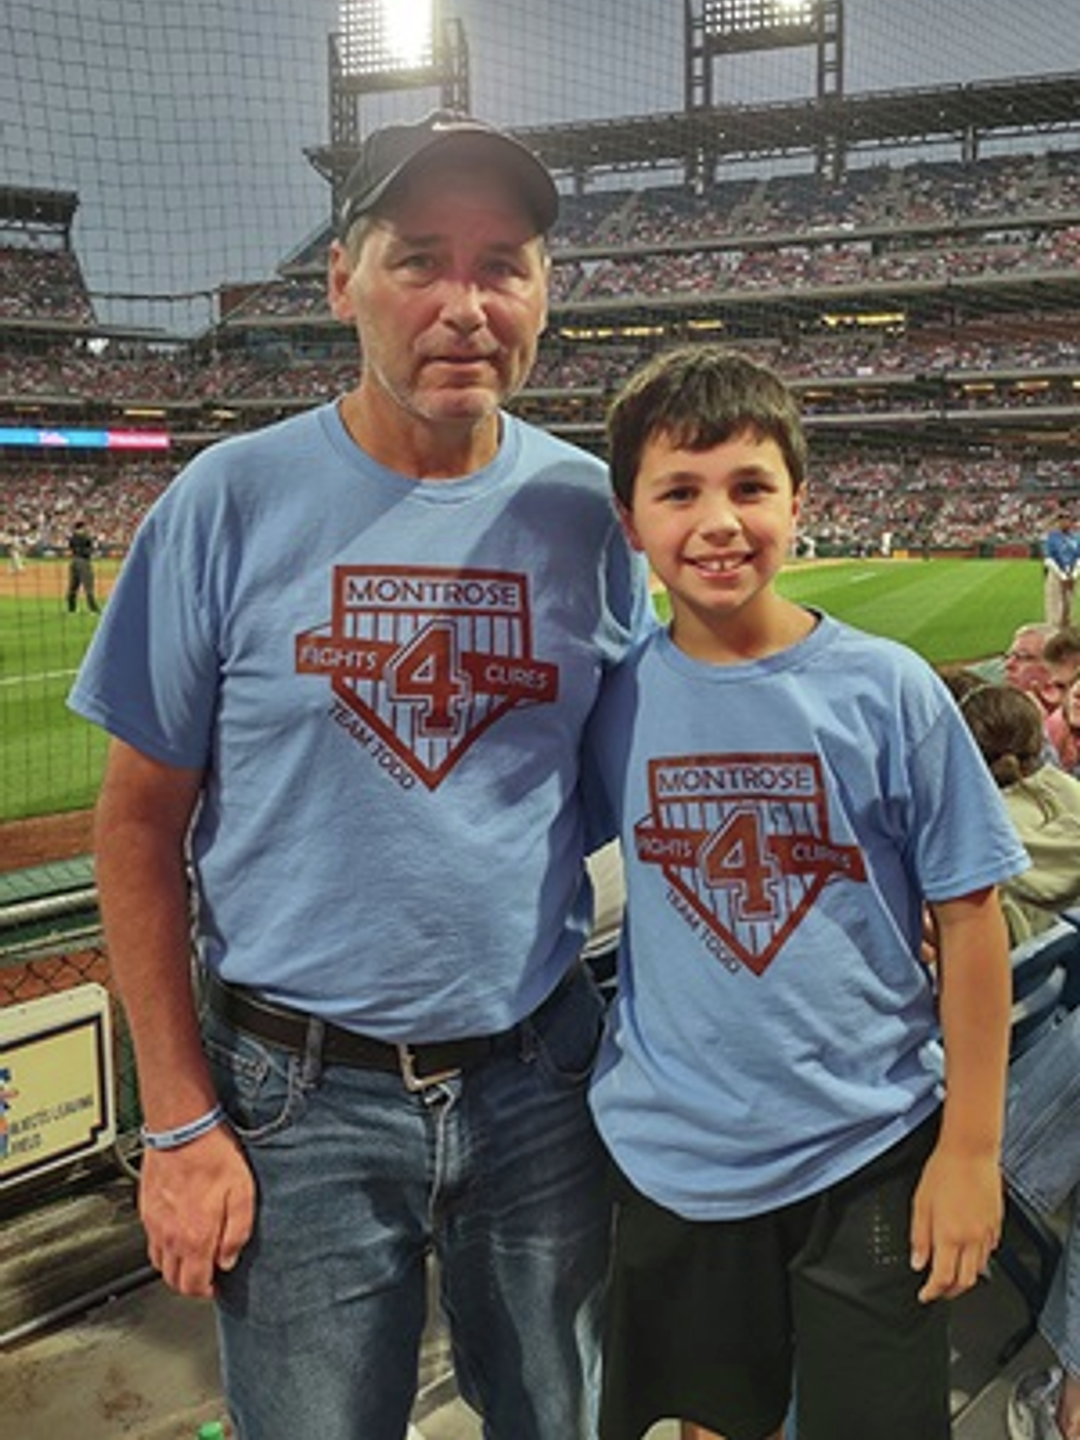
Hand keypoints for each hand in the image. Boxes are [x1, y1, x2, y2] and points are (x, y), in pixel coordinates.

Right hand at [140, 1124, 255, 1297]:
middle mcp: (170, 1236)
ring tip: (193, 1256)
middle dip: (190, 1283)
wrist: (182, 1129)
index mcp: (195, 1237)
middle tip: (206, 1274)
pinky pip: (151, 1240)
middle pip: (173, 1280)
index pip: (194, 1285)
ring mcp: (155, 1223)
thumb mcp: (243, 1193)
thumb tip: (229, 1258)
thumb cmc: (213, 1155)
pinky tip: (177, 1234)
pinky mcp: (146, 1209)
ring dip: (175, 1267)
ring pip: (159, 1263)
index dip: (206, 1291)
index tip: (216, 1285)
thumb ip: (237, 1232)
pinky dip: (163, 1247)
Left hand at [909, 1145, 1001, 1302]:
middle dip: (950, 1293)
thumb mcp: (920, 1203)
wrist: (971, 1152)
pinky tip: (969, 1254)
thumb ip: (918, 1237)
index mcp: (949, 1235)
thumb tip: (917, 1262)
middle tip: (938, 1291)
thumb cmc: (944, 1171)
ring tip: (952, 1275)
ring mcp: (986, 1233)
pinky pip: (989, 1252)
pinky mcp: (997, 1225)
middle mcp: (971, 1238)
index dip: (932, 1293)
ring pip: (979, 1270)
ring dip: (965, 1278)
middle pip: (965, 1282)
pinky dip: (978, 1260)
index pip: (942, 1278)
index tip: (924, 1295)